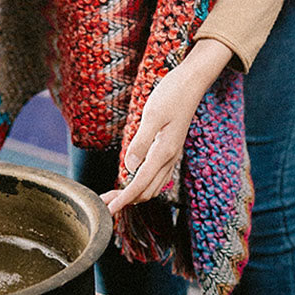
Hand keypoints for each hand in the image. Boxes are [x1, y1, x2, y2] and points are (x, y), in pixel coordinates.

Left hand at [101, 38, 232, 214]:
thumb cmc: (172, 95)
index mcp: (164, 151)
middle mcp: (169, 157)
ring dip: (133, 194)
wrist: (191, 83)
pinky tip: (131, 180)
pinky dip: (143, 184)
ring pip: (152, 185)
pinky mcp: (169, 148)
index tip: (108, 211)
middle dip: (125, 201)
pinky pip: (157, 175)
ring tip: (112, 196)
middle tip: (103, 205)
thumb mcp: (153, 115)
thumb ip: (140, 142)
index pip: (140, 184)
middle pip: (146, 190)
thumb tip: (129, 167)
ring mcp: (170, 154)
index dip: (123, 199)